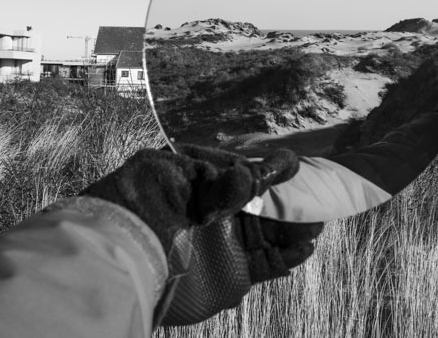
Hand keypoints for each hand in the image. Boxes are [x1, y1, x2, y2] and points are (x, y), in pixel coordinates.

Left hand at [80, 144, 320, 325]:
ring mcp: (222, 242)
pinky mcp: (228, 272)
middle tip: (319, 196)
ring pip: (270, 233)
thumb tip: (276, 168)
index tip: (297, 166)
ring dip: (295, 228)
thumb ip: (230, 180)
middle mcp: (213, 210)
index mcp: (198, 179)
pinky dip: (288, 257)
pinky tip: (305, 247)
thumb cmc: (144, 204)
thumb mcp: (184, 178)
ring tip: (319, 222)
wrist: (118, 256)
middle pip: (263, 203)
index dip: (271, 170)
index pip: (244, 171)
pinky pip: (266, 263)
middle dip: (291, 201)